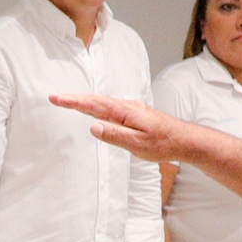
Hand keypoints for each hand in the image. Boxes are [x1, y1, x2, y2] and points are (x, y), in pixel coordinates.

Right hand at [48, 91, 202, 163]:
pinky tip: (95, 109)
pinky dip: (97, 106)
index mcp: (126, 112)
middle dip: (74, 99)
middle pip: (96, 100)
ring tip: (68, 101)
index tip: (56, 98)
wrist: (186, 140)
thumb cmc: (164, 144)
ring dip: (85, 101)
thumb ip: (115, 134)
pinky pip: (111, 107)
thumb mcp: (138, 144)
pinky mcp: (135, 115)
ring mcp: (132, 110)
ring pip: (103, 103)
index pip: (94, 105)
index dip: (74, 102)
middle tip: (55, 97)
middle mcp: (128, 107)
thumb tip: (93, 126)